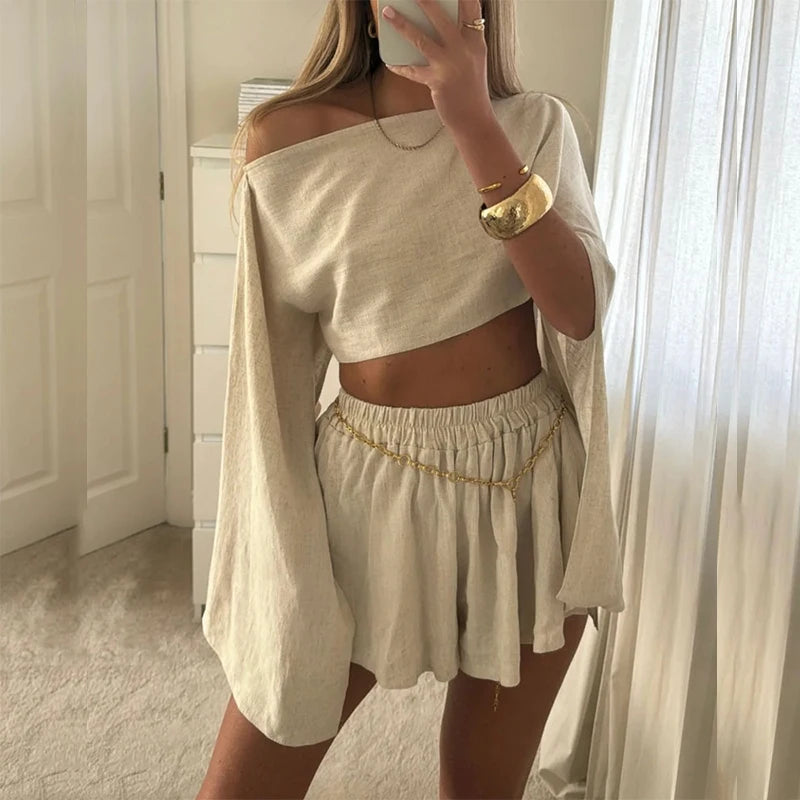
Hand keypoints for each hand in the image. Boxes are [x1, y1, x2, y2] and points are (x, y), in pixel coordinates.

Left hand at [380, 0, 493, 131]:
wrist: (475, 120)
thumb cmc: (472, 91)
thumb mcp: (473, 61)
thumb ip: (461, 42)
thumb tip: (433, 26)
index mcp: (476, 42)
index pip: (472, 8)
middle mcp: (465, 50)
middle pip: (442, 17)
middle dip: (425, 0)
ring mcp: (450, 66)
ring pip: (421, 39)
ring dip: (402, 24)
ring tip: (388, 13)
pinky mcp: (437, 82)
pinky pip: (413, 70)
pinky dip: (400, 66)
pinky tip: (390, 62)